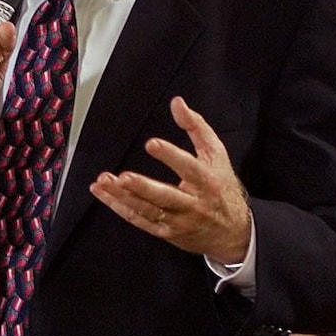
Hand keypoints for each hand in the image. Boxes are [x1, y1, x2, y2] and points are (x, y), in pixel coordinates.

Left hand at [90, 96, 251, 262]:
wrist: (232, 232)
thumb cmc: (221, 187)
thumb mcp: (216, 154)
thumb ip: (196, 127)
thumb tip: (177, 103)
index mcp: (206, 182)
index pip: (189, 168)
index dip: (171, 156)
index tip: (152, 144)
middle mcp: (192, 204)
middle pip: (165, 197)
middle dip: (142, 187)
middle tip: (123, 177)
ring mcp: (178, 221)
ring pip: (147, 210)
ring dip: (123, 197)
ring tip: (104, 182)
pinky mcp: (166, 233)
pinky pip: (140, 221)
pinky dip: (120, 208)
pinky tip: (104, 195)